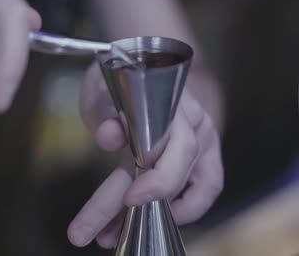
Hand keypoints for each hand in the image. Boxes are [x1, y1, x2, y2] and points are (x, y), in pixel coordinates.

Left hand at [67, 62, 223, 247]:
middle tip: (91, 234)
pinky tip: (155, 218)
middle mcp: (193, 121)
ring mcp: (205, 137)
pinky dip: (186, 208)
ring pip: (190, 186)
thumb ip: (102, 112)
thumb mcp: (100, 89)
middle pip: (177, 172)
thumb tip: (109, 136)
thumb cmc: (120, 79)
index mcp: (168, 101)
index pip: (167, 145)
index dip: (153, 179)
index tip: (126, 201)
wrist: (144, 65)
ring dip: (151, 215)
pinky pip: (207, 187)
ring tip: (109, 232)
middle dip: (135, 208)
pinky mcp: (206, 153)